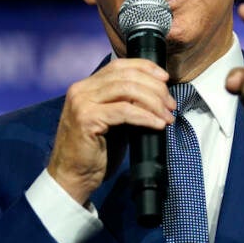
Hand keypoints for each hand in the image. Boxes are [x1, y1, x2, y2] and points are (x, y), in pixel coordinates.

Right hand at [48, 58, 175, 204]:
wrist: (73, 177)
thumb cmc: (94, 152)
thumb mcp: (112, 121)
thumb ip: (126, 103)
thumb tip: (156, 95)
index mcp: (86, 86)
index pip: (119, 65)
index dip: (145, 68)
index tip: (165, 78)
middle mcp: (81, 89)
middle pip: (126, 76)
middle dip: (155, 88)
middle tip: (170, 104)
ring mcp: (82, 103)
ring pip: (127, 90)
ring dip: (153, 102)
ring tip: (167, 115)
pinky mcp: (87, 119)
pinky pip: (124, 111)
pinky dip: (145, 116)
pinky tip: (157, 124)